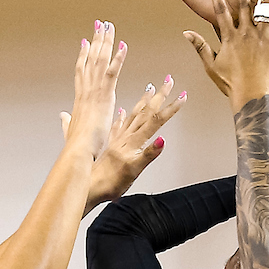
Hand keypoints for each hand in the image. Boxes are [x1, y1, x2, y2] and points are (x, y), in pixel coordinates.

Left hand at [63, 76, 187, 211]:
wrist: (87, 187)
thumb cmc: (109, 183)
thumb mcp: (133, 170)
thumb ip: (148, 155)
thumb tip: (162, 140)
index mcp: (132, 142)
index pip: (155, 120)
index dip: (170, 107)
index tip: (181, 94)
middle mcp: (125, 137)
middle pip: (145, 112)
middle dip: (160, 96)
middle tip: (169, 81)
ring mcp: (118, 141)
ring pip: (133, 115)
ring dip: (144, 102)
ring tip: (149, 88)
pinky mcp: (111, 146)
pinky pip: (117, 127)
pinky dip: (122, 117)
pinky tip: (121, 111)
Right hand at [66, 20, 127, 159]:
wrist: (80, 151)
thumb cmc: (78, 146)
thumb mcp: (72, 130)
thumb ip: (67, 121)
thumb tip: (62, 116)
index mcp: (81, 98)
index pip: (82, 71)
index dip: (83, 55)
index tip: (86, 42)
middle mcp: (86, 90)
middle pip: (90, 59)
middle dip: (96, 40)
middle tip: (100, 24)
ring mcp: (94, 91)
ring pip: (100, 60)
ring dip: (105, 41)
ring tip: (109, 25)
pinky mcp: (104, 96)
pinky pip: (113, 72)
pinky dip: (118, 58)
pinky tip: (123, 45)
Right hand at [184, 0, 268, 109]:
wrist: (251, 97)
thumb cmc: (230, 84)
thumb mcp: (211, 65)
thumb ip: (200, 46)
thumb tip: (186, 32)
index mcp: (230, 37)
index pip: (221, 12)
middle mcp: (246, 34)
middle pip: (244, 6)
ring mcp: (262, 39)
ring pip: (267, 14)